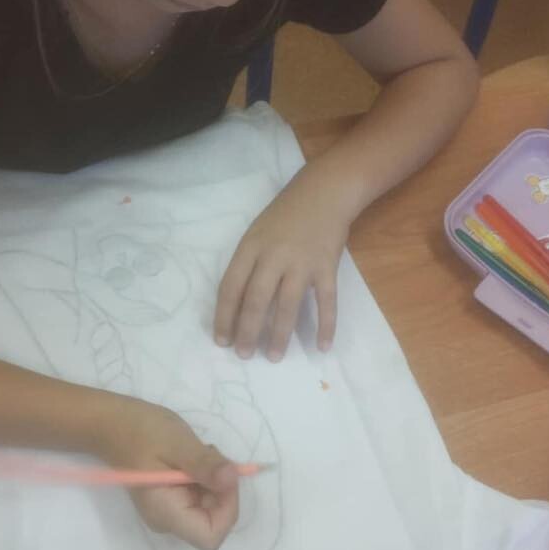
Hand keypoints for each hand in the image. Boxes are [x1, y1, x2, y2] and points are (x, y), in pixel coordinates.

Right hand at [100, 396, 238, 549]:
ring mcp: (170, 513)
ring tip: (199, 454)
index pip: (211, 537)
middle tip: (211, 457)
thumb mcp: (178, 444)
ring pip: (211, 509)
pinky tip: (194, 459)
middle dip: (222, 490)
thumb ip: (206, 465)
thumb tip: (233, 480)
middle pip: (214, 522)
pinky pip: (202, 499)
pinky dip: (207, 479)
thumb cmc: (140, 433)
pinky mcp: (173, 502)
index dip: (227, 509)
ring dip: (216, 482)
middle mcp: (168, 522)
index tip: (224, 477)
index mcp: (166, 514)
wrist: (112, 426)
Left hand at [214, 171, 350, 361]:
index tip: (221, 340)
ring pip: (287, 305)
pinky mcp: (327, 267)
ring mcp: (302, 262)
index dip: (224, 316)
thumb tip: (237, 307)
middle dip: (248, 331)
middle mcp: (273, 256)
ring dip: (280, 334)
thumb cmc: (285, 215)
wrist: (323, 192)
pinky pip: (326, 301)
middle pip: (256, 300)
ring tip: (274, 357)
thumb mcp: (257, 233)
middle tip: (244, 355)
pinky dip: (326, 325)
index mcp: (251, 248)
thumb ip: (248, 265)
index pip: (231, 287)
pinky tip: (322, 346)